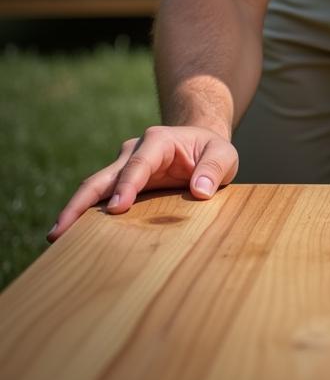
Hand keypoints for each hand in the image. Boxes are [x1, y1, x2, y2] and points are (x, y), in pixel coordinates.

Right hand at [47, 125, 237, 241]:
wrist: (200, 146)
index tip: (117, 208)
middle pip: (103, 178)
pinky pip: (99, 200)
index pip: (138, 164)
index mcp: (158, 141)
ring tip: (55, 238)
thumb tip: (201, 190)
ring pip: (94, 189)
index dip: (127, 185)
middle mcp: (133, 152)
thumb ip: (214, 169)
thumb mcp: (224, 154)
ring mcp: (122, 168)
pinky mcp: (119, 185)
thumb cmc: (211, 151)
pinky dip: (85, 217)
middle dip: (81, 203)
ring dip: (75, 212)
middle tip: (60, 230)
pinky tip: (71, 239)